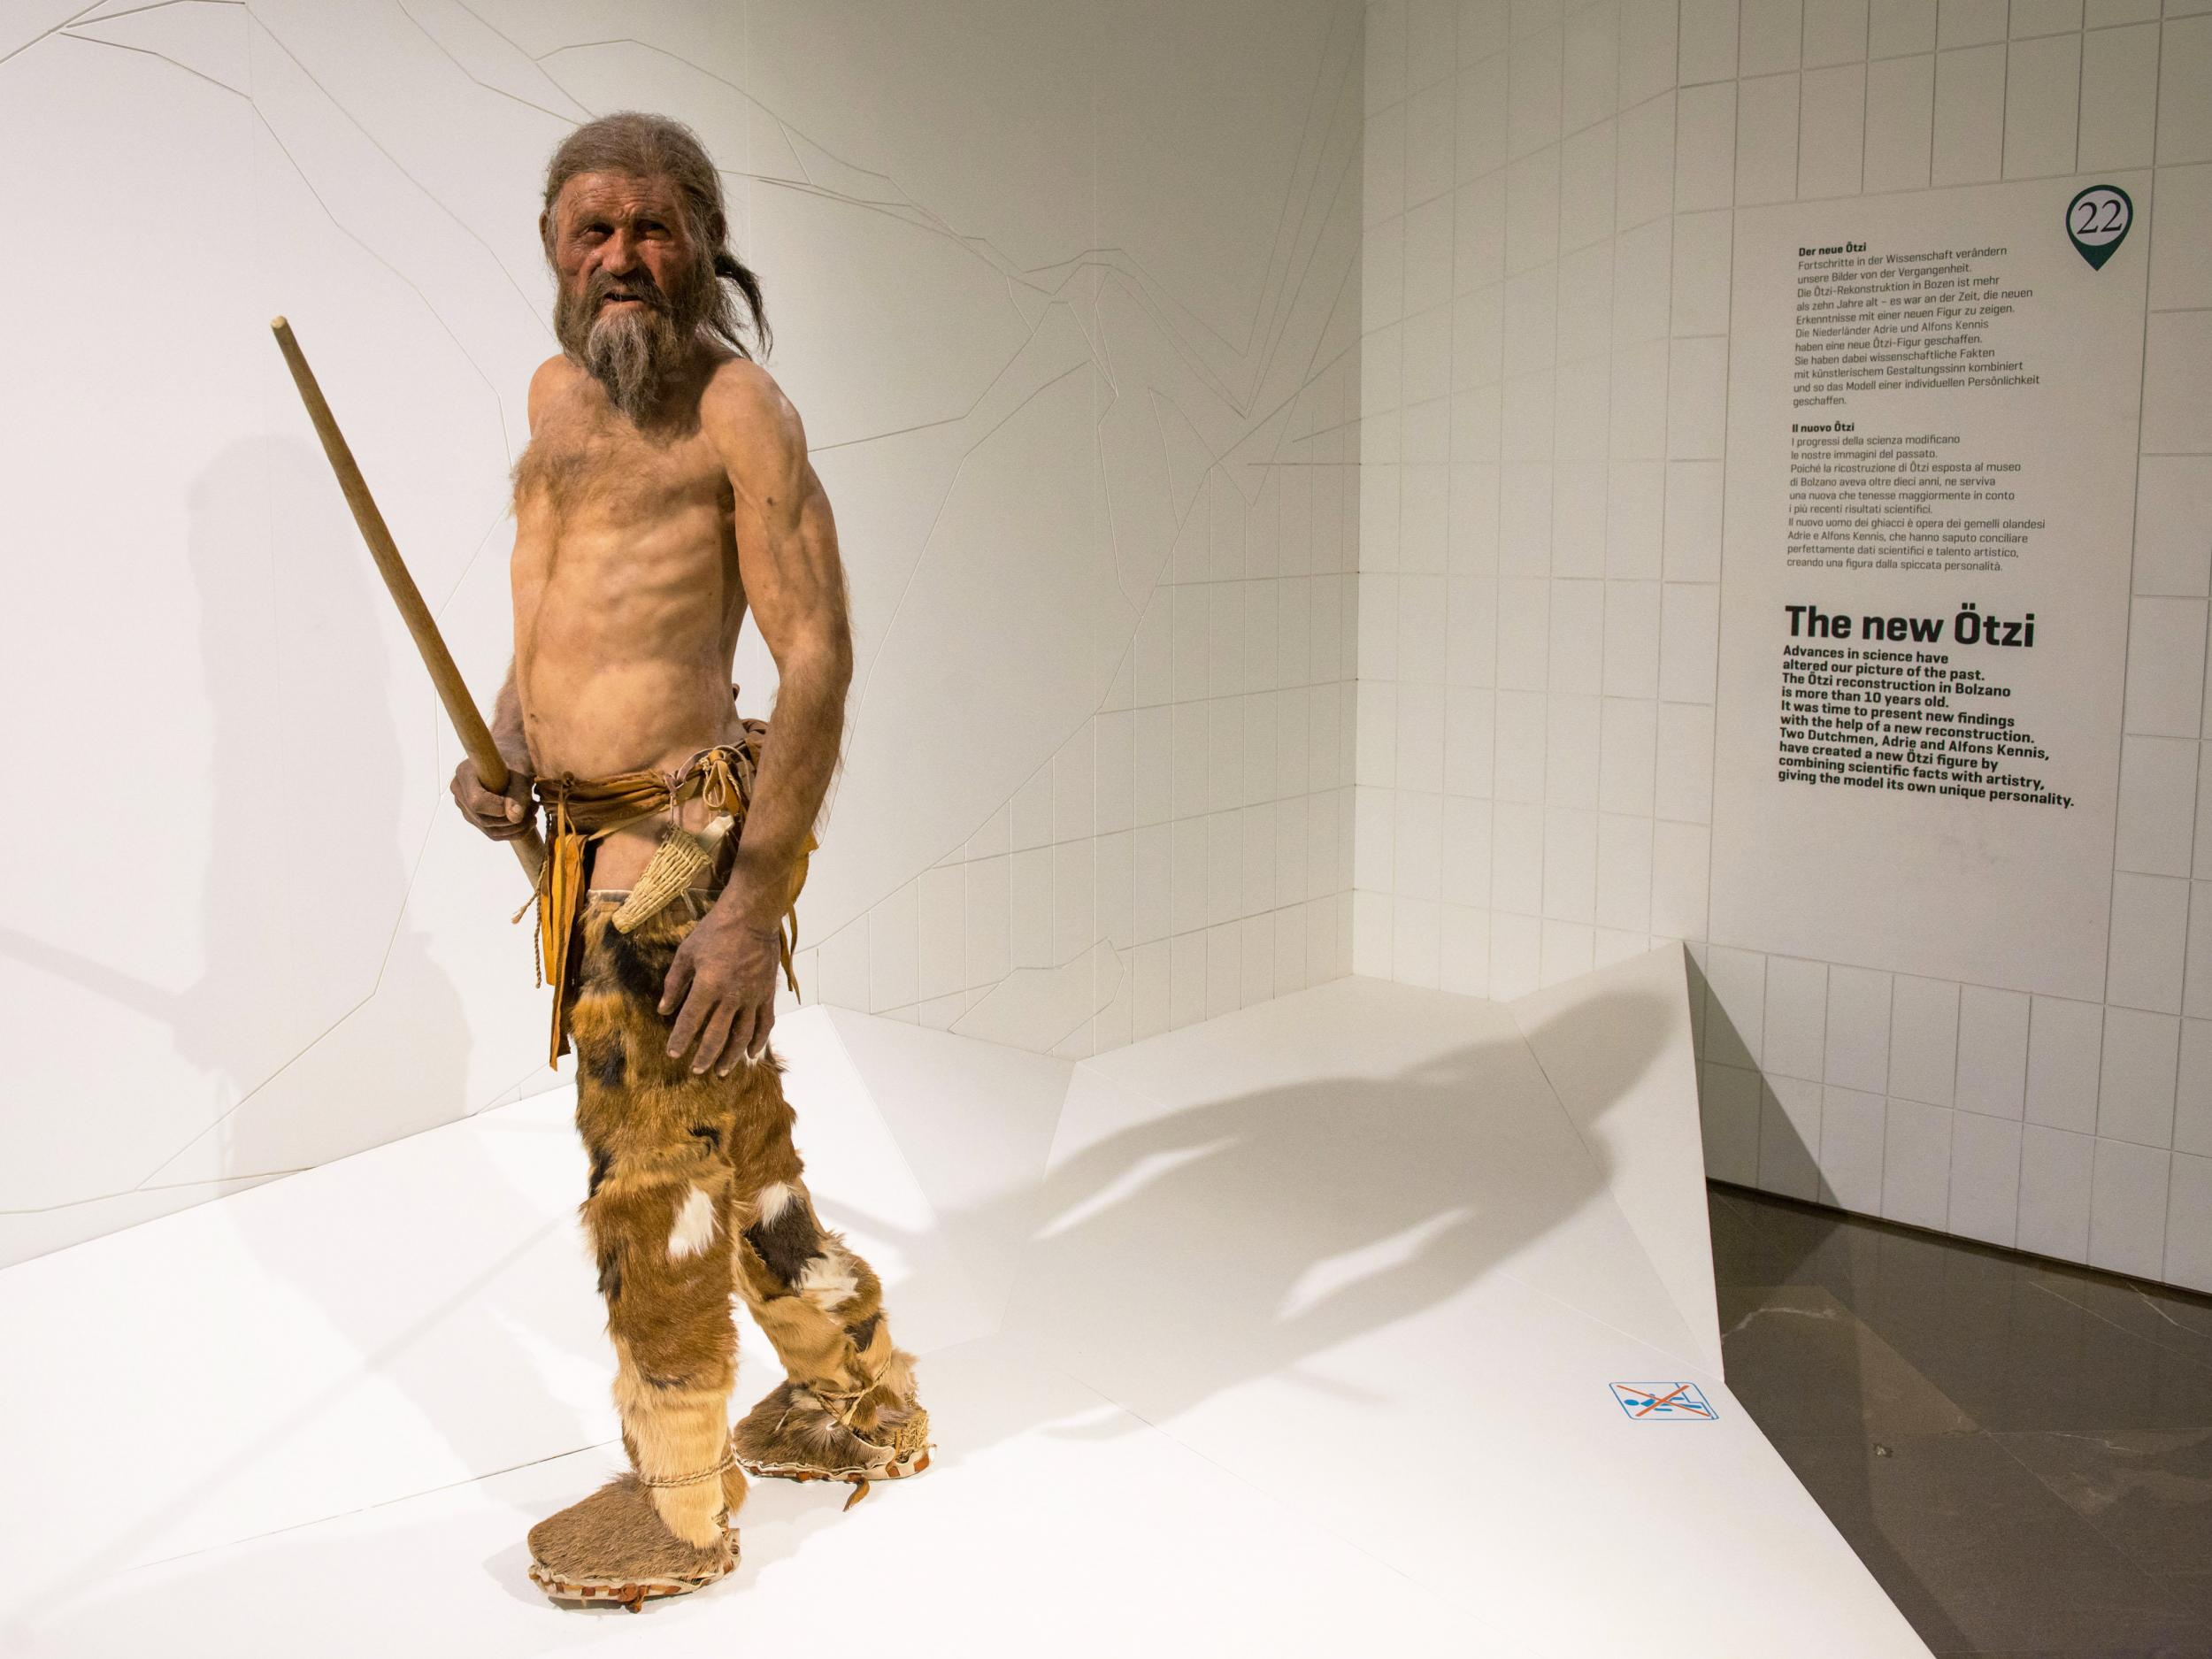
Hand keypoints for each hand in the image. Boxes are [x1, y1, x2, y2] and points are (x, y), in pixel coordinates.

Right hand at [450, 757, 535, 840]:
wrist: (510, 756)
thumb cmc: (515, 758)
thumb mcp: (520, 771)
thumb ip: (518, 792)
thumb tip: (514, 818)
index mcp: (465, 773)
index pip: (477, 802)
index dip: (499, 809)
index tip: (522, 804)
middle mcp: (460, 791)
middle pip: (483, 819)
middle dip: (513, 820)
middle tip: (535, 809)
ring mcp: (465, 807)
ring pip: (489, 830)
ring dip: (516, 827)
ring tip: (533, 812)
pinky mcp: (475, 817)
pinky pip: (492, 833)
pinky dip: (513, 832)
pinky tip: (528, 820)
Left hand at [660, 909, 782, 1075]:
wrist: (752, 917)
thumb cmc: (715, 931)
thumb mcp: (686, 953)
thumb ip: (674, 983)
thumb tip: (663, 1009)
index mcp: (708, 985)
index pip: (691, 1021)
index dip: (680, 1039)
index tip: (672, 1054)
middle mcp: (731, 996)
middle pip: (716, 1035)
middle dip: (704, 1056)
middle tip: (696, 1071)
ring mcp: (752, 997)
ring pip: (742, 1035)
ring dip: (731, 1056)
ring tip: (721, 1070)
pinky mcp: (767, 994)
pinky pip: (765, 1023)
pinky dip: (759, 1040)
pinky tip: (752, 1053)